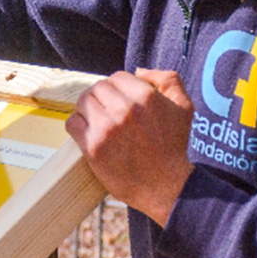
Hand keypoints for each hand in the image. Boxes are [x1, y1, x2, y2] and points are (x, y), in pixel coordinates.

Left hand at [65, 69, 194, 224]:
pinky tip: (88, 132)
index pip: (117, 77)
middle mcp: (125, 109)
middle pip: (97, 88)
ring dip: (87, 109)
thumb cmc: (173, 146)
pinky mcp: (93, 146)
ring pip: (83, 102)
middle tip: (108, 111)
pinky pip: (72, 123)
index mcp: (146, 96)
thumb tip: (138, 71)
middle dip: (102, 97)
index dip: (118, 87)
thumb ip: (167, 80)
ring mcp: (107, 128)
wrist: (166, 186)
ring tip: (98, 121)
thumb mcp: (184, 107)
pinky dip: (77, 125)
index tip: (121, 100)